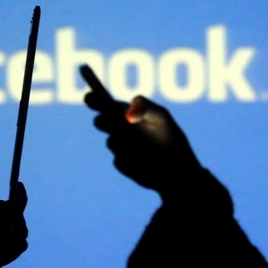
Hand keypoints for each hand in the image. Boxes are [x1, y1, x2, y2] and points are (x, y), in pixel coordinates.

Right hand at [85, 94, 201, 196]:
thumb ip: (145, 107)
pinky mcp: (123, 164)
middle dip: (104, 121)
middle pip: (101, 121)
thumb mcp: (161, 117)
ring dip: (124, 143)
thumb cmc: (171, 138)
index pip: (105, 103)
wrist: (179, 170)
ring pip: (112, 142)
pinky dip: (131, 160)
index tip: (88, 98)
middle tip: (114, 122)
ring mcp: (120, 147)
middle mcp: (121, 129)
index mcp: (127, 114)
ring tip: (146, 147)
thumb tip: (127, 114)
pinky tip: (146, 162)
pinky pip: (119, 160)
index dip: (94, 99)